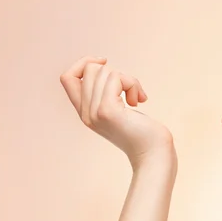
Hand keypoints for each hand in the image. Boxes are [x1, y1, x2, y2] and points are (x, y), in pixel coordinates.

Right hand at [59, 56, 176, 170]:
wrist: (154, 157)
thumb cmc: (145, 134)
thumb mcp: (121, 111)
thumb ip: (108, 93)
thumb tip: (103, 65)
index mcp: (86, 113)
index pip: (67, 77)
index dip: (84, 63)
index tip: (106, 64)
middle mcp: (86, 114)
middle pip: (89, 69)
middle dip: (116, 73)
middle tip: (131, 93)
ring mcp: (94, 112)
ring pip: (103, 71)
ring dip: (128, 79)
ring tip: (137, 99)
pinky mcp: (107, 111)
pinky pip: (115, 78)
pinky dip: (132, 83)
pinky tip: (140, 100)